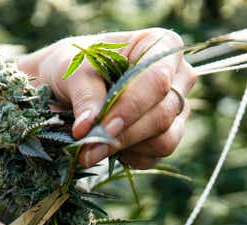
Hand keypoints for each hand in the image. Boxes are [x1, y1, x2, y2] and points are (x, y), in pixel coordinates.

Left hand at [22, 28, 196, 167]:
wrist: (68, 86)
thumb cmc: (75, 67)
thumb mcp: (73, 71)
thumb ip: (84, 96)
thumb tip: (87, 129)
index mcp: (161, 45)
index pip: (157, 81)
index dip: (131, 107)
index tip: (102, 127)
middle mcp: (178, 77)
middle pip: (163, 115)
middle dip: (123, 135)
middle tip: (87, 149)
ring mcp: (175, 109)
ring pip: (164, 141)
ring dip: (125, 149)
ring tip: (91, 147)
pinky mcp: (166, 137)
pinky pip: (154, 157)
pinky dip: (127, 158)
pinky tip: (106, 147)